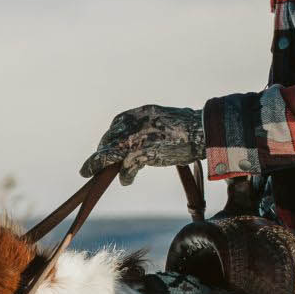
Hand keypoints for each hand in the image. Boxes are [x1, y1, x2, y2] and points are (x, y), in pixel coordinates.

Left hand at [79, 104, 205, 184]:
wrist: (202, 131)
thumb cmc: (188, 128)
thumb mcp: (163, 120)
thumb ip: (148, 127)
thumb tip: (137, 140)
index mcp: (141, 112)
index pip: (118, 122)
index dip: (110, 137)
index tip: (105, 146)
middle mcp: (136, 122)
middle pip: (110, 139)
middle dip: (101, 153)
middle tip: (92, 166)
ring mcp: (137, 137)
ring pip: (110, 153)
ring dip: (99, 165)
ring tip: (92, 173)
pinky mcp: (142, 153)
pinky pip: (127, 167)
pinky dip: (125, 176)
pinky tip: (126, 181)